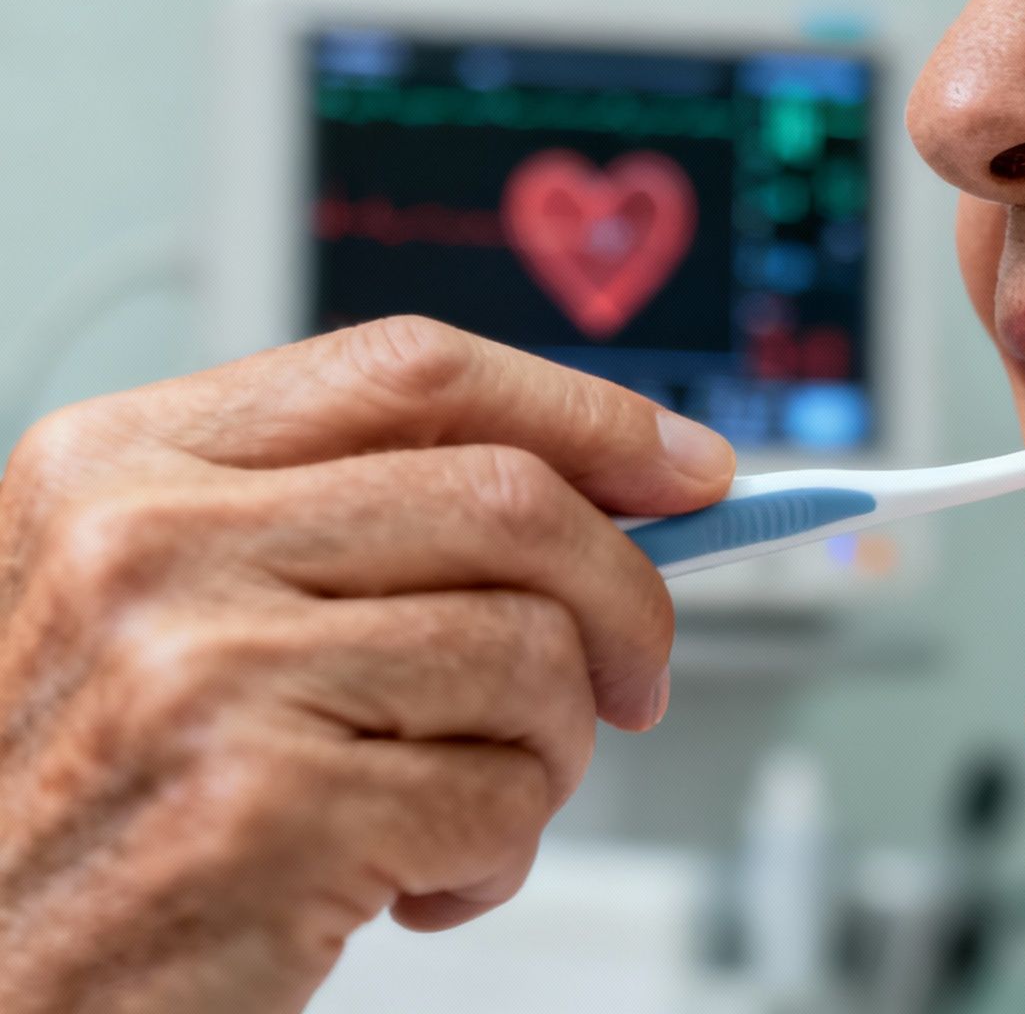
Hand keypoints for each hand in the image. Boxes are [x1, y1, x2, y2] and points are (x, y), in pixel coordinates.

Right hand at [0, 317, 734, 1013]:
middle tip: (633, 678)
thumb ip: (355, 525)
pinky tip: (411, 883)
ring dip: (552, 753)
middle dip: (624, 599)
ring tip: (465, 807)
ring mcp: (201, 674)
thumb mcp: (170, 607)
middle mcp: (150, 546)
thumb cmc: (103, 797)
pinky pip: (503, 797)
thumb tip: (618, 490)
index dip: (587, 415)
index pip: (418, 372)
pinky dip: (499, 853)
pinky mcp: (262, 812)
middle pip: (513, 502)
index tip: (690, 469)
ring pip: (532, 655)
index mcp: (126, 462)